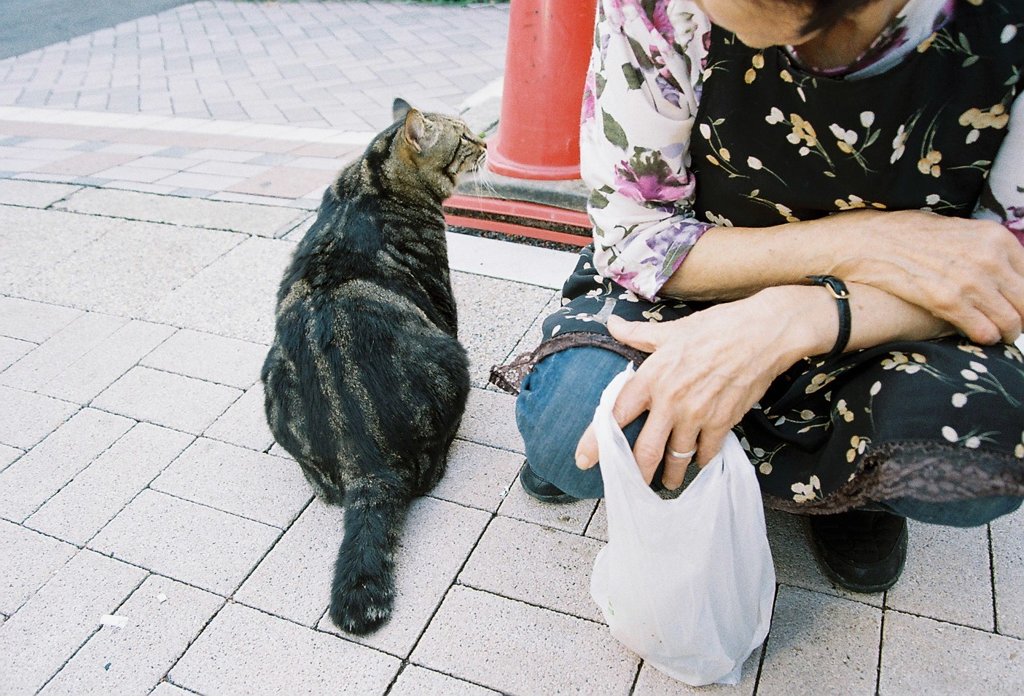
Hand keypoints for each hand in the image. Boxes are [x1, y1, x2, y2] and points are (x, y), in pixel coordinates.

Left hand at [575, 290, 810, 487]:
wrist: (761, 333)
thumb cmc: (715, 327)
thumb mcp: (670, 330)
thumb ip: (637, 334)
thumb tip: (612, 323)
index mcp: (651, 378)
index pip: (615, 414)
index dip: (596, 441)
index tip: (583, 460)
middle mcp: (670, 401)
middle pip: (644, 450)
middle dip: (635, 474)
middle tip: (630, 486)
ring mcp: (697, 415)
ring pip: (677, 458)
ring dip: (672, 474)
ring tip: (668, 483)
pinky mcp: (722, 423)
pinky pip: (706, 453)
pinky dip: (701, 460)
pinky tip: (699, 461)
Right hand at [833, 210, 1023, 344]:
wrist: (863, 240)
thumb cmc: (902, 234)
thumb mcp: (953, 230)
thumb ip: (980, 248)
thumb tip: (999, 270)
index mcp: (995, 237)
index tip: (1016, 306)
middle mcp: (989, 256)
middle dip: (1021, 317)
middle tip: (1009, 325)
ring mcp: (970, 279)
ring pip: (1011, 321)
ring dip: (1006, 333)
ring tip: (996, 335)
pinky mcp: (947, 300)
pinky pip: (984, 330)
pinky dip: (985, 338)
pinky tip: (977, 336)